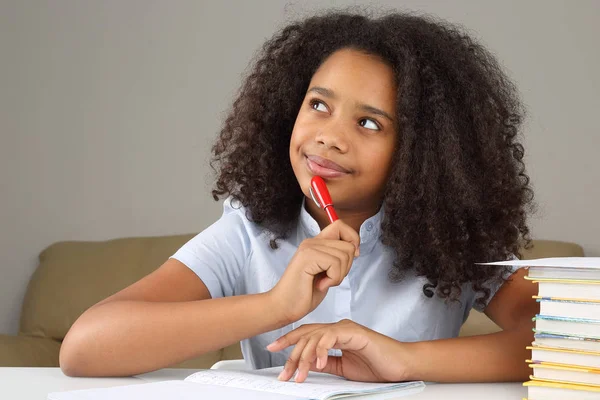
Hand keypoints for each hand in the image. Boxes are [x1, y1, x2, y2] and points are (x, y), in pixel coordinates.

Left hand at [266, 319, 408, 382]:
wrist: (400, 365)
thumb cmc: (378, 365)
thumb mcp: (344, 368)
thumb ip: (327, 363)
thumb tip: (308, 365)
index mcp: (335, 335)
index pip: (307, 334)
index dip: (288, 340)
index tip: (272, 348)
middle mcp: (338, 328)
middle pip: (307, 335)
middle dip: (292, 353)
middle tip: (284, 373)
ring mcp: (345, 328)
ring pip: (316, 336)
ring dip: (305, 356)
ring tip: (300, 374)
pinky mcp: (354, 333)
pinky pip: (331, 337)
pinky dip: (322, 349)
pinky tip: (318, 362)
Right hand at [269, 220, 359, 323]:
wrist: (284, 306)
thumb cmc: (304, 293)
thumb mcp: (326, 272)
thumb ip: (337, 258)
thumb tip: (355, 249)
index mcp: (316, 243)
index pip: (340, 225)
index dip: (352, 239)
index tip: (351, 257)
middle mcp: (312, 241)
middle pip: (348, 245)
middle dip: (347, 267)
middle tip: (330, 278)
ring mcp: (309, 248)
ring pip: (344, 255)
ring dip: (339, 275)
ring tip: (323, 282)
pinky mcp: (307, 257)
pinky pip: (335, 264)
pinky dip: (333, 279)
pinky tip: (320, 285)